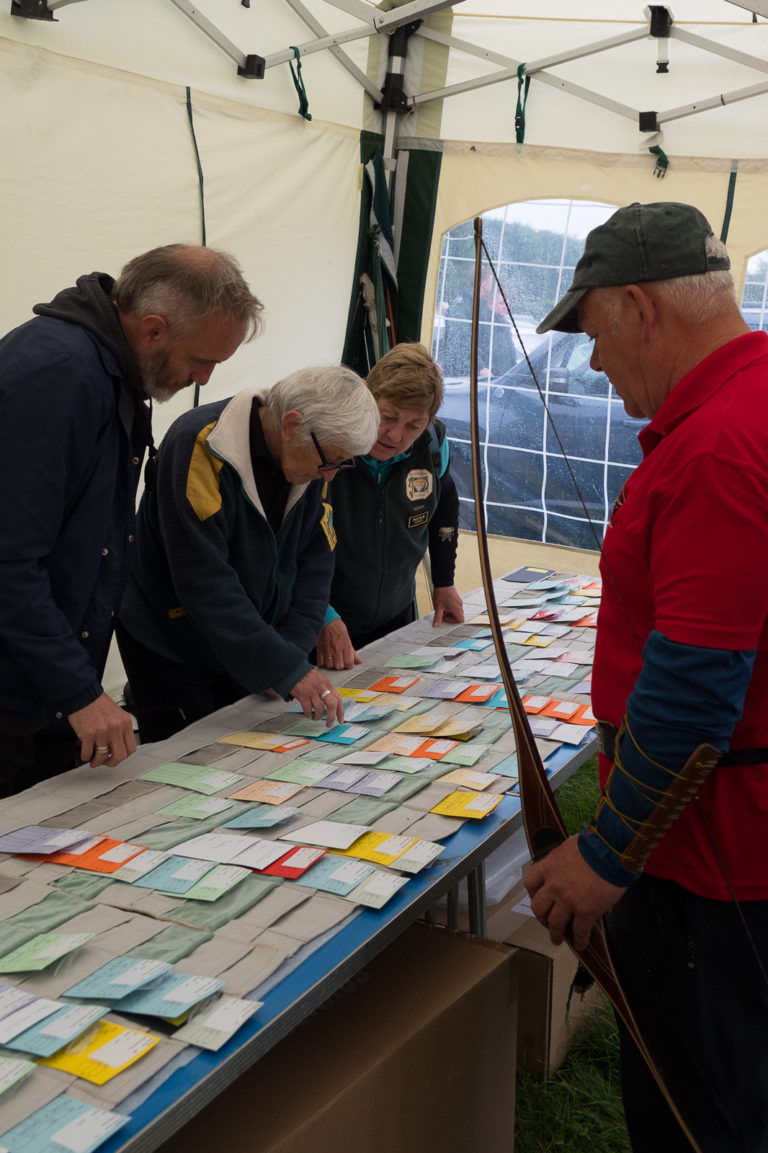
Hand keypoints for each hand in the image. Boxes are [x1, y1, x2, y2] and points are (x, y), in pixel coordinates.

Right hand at [68, 692, 136, 767]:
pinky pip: (88, 753)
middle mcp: (116, 728)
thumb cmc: (98, 704)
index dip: (124, 756)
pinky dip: (86, 756)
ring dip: (97, 761)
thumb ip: (120, 730)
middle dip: (112, 763)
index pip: (131, 748)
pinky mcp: (88, 734)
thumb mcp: (117, 715)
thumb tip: (116, 747)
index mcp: (125, 723)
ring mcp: (102, 732)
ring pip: (102, 756)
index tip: (117, 757)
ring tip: (93, 760)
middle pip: (120, 756)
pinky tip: (86, 754)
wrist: (84, 696)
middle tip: (106, 762)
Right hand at [290, 668, 343, 726]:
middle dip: (331, 717)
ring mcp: (312, 691)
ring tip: (315, 717)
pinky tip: (308, 715)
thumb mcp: (320, 680)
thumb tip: (332, 705)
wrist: (293, 671)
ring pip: (320, 709)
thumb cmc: (306, 676)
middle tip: (329, 723)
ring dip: (318, 717)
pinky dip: (309, 714)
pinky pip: (308, 709)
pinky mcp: (303, 695)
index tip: (340, 719)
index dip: (340, 711)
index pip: (338, 699)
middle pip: (332, 704)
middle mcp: (321, 687)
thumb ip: (327, 690)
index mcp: (327, 683)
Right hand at [315, 619, 360, 670]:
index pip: (349, 663)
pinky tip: (326, 660)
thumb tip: (359, 661)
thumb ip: (353, 652)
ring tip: (333, 661)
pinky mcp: (320, 650)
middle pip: (339, 666)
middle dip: (341, 666)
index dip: (349, 665)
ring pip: (330, 666)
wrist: (327, 621)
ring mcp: (328, 650)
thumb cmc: (338, 629)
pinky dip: (323, 664)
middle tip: (340, 661)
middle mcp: (337, 648)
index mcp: (345, 645)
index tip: (348, 664)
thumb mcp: (348, 639)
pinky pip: (321, 663)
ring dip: (332, 665)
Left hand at [432, 585, 463, 626]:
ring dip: (450, 612)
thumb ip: (437, 617)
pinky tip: (444, 604)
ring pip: (457, 611)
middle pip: (459, 615)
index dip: (452, 621)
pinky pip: (456, 606)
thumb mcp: (438, 607)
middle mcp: (459, 605)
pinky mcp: (457, 598)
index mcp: (456, 608)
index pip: (460, 619)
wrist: (443, 582)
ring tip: (442, 609)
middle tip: (443, 614)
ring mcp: (459, 601)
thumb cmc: (442, 593)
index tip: (445, 618)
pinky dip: (451, 608)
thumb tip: (436, 625)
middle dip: (450, 617)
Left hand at [524, 835, 626, 950]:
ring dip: (555, 933)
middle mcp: (554, 886)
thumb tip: (569, 865)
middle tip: (546, 921)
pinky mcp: (586, 912)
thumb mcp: (570, 847)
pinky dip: (579, 940)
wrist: (611, 851)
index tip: (537, 897)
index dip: (532, 893)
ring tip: (558, 939)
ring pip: (555, 923)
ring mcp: (568, 901)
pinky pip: (579, 931)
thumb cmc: (594, 843)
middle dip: (541, 917)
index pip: (530, 882)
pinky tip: (580, 945)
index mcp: (549, 867)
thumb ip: (564, 860)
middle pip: (539, 907)